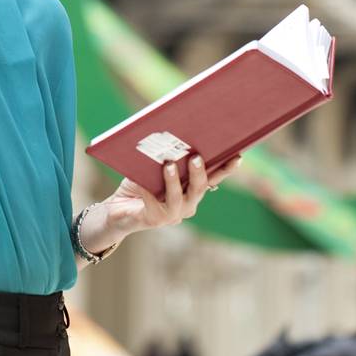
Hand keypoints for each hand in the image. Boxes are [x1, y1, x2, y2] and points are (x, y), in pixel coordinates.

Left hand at [102, 153, 244, 236]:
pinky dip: (147, 190)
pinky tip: (140, 181)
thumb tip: (173, 135)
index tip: (237, 156)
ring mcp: (173, 214)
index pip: (213, 178)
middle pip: (199, 188)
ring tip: (169, 165)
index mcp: (192, 190)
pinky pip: (154, 204)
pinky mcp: (155, 219)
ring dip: (174, 181)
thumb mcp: (155, 167)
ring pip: (179, 198)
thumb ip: (167, 157)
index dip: (225, 169)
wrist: (118, 208)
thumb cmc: (140, 182)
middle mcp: (188, 204)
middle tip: (197, 157)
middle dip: (200, 172)